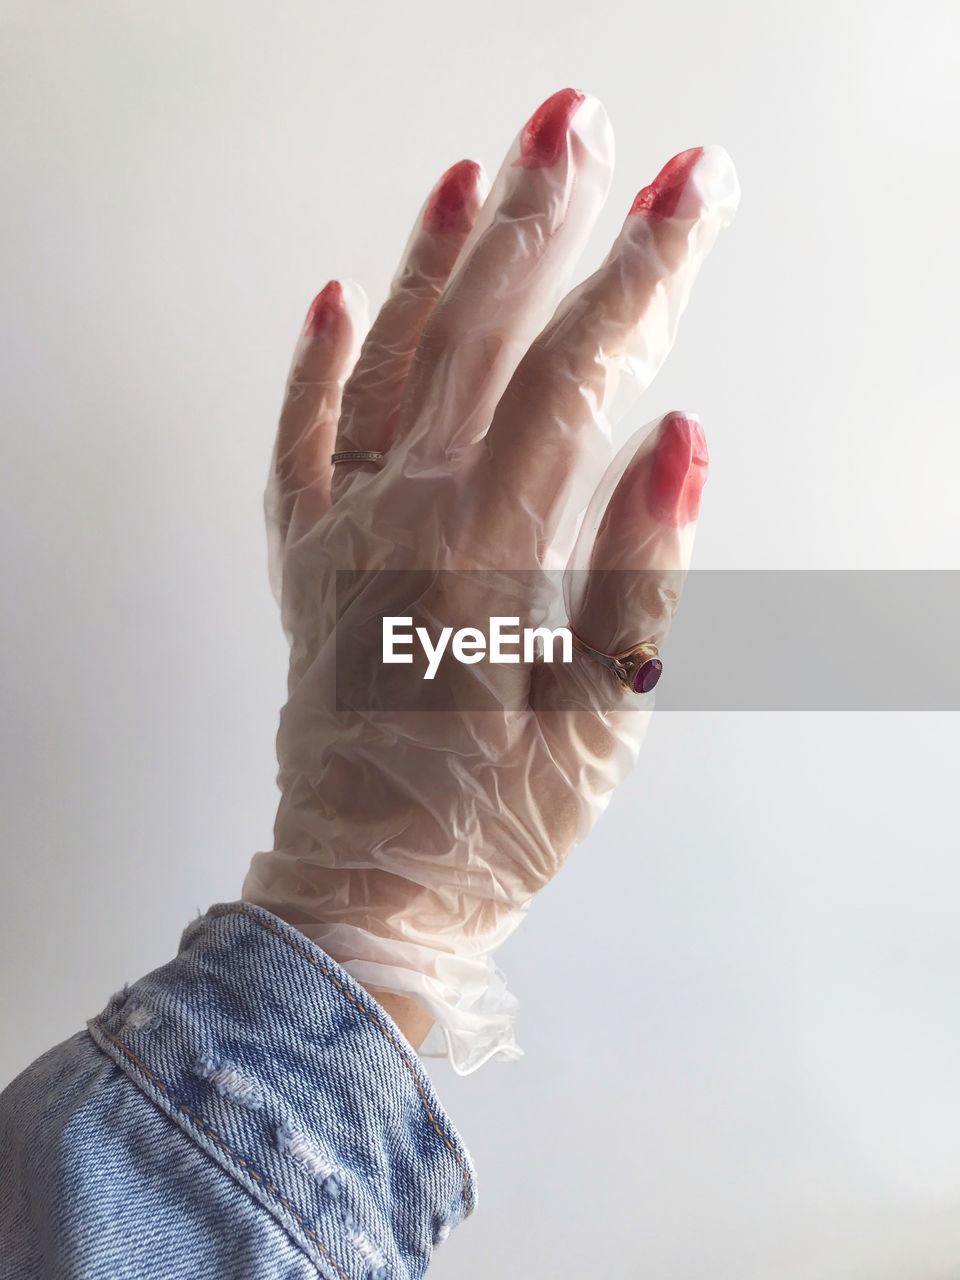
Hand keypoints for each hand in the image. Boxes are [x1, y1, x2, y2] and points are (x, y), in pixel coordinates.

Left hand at [243, 88, 738, 1071]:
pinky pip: (299, 443)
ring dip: (432, 260)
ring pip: (388, 364)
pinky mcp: (304, 562)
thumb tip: (677, 438)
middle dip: (543, 219)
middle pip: (479, 335)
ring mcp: (341, 533)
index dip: (640, 277)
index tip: (690, 194)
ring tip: (475, 170)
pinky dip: (313, 366)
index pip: (576, 376)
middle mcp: (403, 518)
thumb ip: (640, 568)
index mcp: (488, 551)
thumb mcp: (602, 719)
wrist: (365, 890)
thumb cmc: (490, 822)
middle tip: (584, 122)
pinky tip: (331, 297)